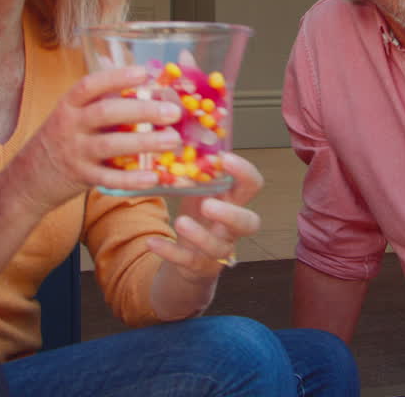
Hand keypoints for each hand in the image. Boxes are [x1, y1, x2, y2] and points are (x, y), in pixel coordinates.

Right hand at [9, 67, 183, 212]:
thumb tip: (145, 78)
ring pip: (110, 145)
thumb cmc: (63, 138)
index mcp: (70, 104)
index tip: (143, 73)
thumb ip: (103, 100)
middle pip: (105, 113)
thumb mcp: (73, 114)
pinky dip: (131, 178)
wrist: (29, 177)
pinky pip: (108, 178)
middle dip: (142, 111)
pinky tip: (154, 176)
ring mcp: (74, 152)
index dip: (116, 77)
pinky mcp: (81, 177)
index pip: (90, 85)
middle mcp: (70, 125)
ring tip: (173, 140)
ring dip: (144, 143)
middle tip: (173, 112)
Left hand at [148, 154, 263, 284]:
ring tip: (180, 221)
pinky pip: (187, 261)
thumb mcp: (197, 191)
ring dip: (200, 235)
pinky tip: (151, 243)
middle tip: (209, 203)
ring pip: (219, 247)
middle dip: (231, 214)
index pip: (252, 185)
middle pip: (248, 223)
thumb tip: (174, 138)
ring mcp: (217, 249)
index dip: (245, 173)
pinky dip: (169, 251)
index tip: (225, 158)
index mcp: (234, 201)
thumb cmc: (197, 215)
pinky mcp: (198, 266)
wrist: (187, 257)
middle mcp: (231, 227)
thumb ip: (193, 172)